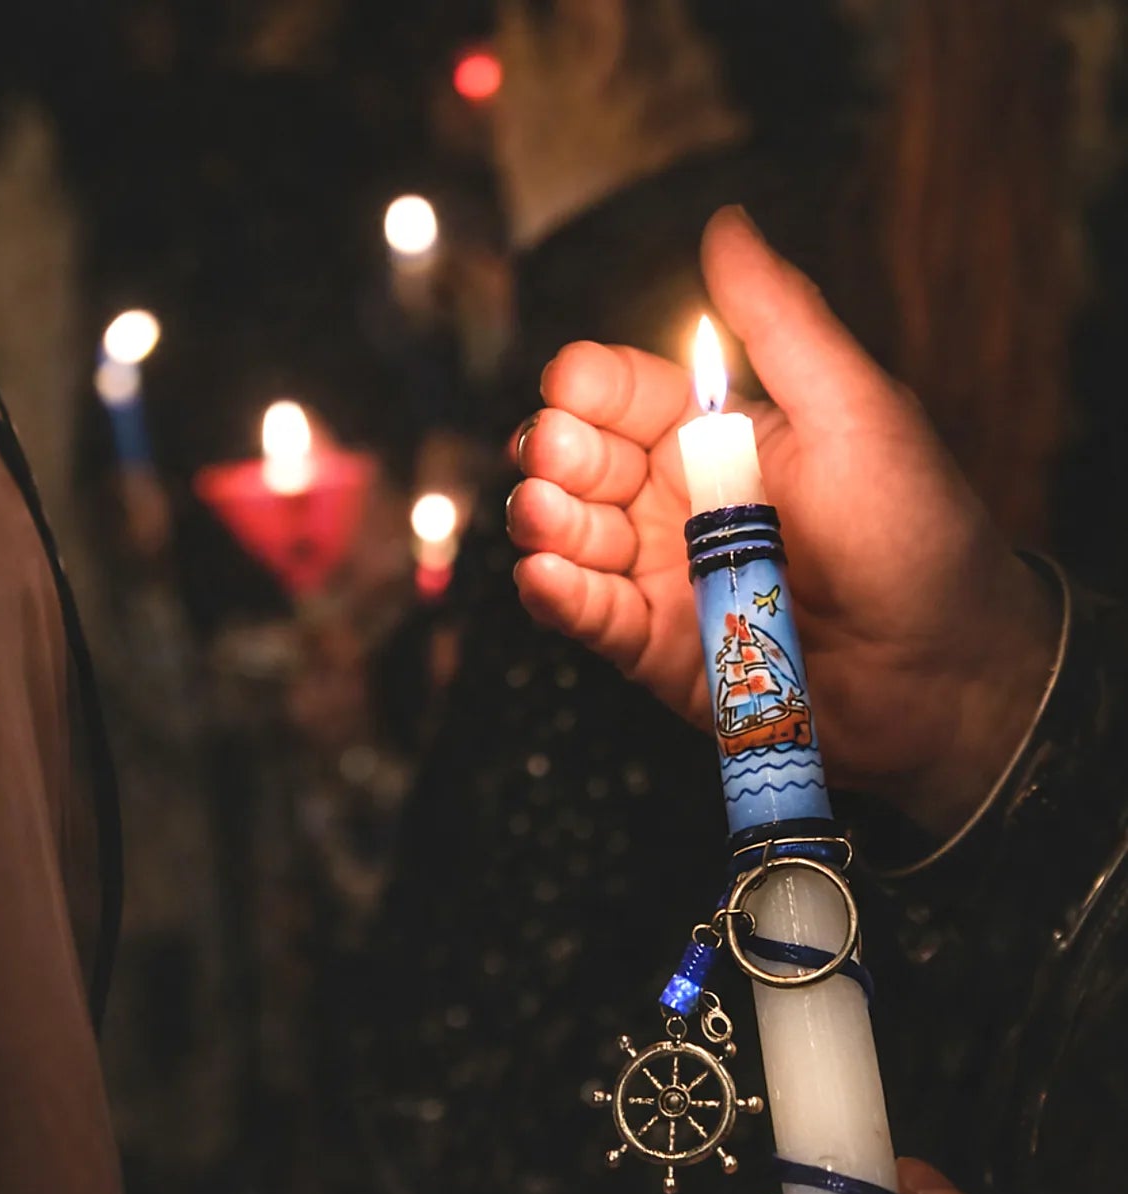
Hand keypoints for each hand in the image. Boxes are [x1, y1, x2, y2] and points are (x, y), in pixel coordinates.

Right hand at [508, 207, 1057, 836]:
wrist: (945, 671)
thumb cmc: (916, 536)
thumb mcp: (852, 409)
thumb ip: (778, 321)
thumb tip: (727, 226)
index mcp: (722, 435)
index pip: (619, 394)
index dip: (588, 388)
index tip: (578, 389)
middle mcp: (686, 503)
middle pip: (578, 463)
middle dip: (556, 455)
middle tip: (562, 459)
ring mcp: (669, 578)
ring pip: (571, 539)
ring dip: (545, 521)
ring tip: (547, 515)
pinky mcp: (661, 651)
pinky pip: (591, 618)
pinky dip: (557, 596)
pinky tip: (546, 576)